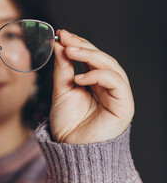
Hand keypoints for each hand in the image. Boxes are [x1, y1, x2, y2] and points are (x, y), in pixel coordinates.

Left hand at [50, 29, 133, 143]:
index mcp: (93, 80)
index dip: (76, 43)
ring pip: (111, 65)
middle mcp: (107, 84)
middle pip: (100, 57)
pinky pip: (115, 82)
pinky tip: (79, 77)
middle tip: (65, 38)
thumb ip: (62, 68)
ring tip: (70, 51)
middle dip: (82, 45)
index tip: (61, 34)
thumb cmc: (67, 122)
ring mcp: (116, 93)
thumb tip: (59, 45)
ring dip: (90, 55)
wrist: (71, 148)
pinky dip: (98, 75)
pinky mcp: (123, 104)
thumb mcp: (61, 90)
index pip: (88, 56)